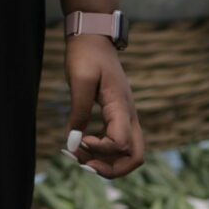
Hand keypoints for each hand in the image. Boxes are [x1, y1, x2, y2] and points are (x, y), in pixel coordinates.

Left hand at [64, 35, 144, 178]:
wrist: (94, 39)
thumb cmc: (86, 55)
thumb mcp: (79, 79)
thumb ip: (78, 111)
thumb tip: (73, 144)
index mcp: (122, 107)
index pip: (121, 143)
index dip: (100, 149)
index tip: (80, 139)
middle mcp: (129, 116)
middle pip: (135, 157)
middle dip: (112, 169)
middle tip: (85, 165)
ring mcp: (125, 118)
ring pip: (127, 154)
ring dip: (104, 162)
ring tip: (76, 155)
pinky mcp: (117, 117)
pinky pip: (116, 144)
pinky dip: (100, 151)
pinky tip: (78, 145)